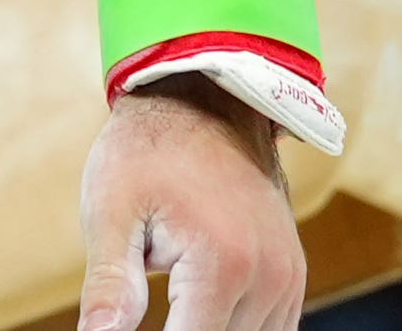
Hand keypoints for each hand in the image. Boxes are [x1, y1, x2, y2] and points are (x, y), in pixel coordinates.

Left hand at [77, 85, 305, 330]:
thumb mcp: (110, 212)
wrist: (204, 96)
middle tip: (137, 311)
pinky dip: (234, 329)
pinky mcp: (292, 275)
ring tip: (170, 308)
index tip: (119, 329)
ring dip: (209, 330)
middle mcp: (268, 278)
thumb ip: (110, 288)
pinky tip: (196, 314)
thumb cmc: (146, 150)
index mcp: (222, 266)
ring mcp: (287, 278)